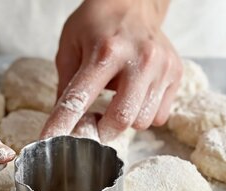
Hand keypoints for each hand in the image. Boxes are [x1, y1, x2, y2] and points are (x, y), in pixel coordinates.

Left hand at [41, 0, 181, 141]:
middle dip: (103, 132)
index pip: (79, 99)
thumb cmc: (98, 23)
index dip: (62, 125)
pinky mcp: (176, 73)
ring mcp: (161, 67)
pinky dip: (145, 114)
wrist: (134, 1)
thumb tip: (61, 123)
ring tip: (118, 99)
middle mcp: (138, 59)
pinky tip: (136, 95)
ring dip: (126, 120)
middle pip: (121, 119)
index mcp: (105, 52)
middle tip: (94, 125)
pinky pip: (159, 116)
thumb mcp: (70, 45)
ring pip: (142, 121)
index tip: (49, 142)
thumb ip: (65, 84)